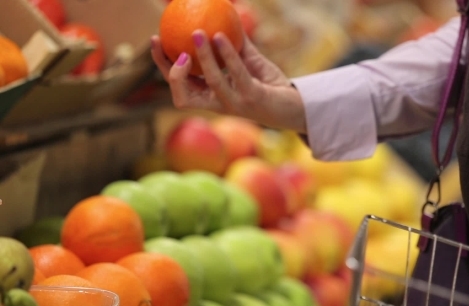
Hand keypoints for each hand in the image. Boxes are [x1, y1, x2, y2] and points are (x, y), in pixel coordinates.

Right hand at [151, 30, 306, 132]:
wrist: (296, 107)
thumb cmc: (270, 86)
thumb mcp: (249, 62)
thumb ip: (235, 46)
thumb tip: (222, 18)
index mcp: (211, 97)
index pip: (179, 84)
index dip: (163, 65)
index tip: (156, 40)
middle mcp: (217, 104)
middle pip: (181, 92)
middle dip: (168, 68)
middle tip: (163, 41)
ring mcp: (234, 104)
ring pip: (210, 82)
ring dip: (202, 57)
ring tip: (198, 33)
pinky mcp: (251, 99)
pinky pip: (236, 74)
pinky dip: (228, 54)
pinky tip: (221, 36)